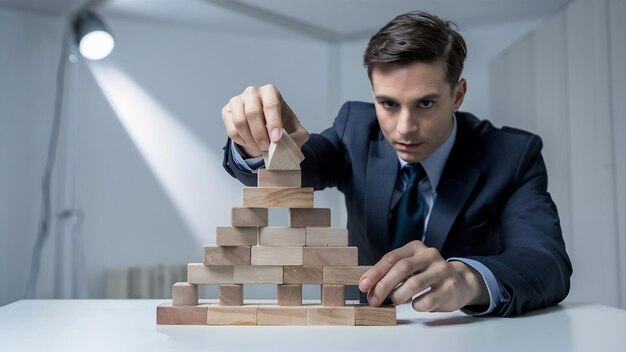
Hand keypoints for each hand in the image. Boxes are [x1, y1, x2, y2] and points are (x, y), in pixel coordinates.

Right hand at [221, 84, 308, 156]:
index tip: (277, 140)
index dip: (274, 123)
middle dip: (260, 134)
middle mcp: (252, 92)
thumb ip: (299, 135)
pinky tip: (251, 143)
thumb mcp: (294, 130)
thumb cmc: (280, 123)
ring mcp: (237, 100)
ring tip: (260, 148)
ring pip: (240, 122)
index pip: (271, 105)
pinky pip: (232, 130)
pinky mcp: (227, 111)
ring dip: (251, 140)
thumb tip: (294, 141)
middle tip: (267, 148)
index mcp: (270, 91)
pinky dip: (242, 141)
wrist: (264, 125)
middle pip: (253, 113)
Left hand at [358, 241, 488, 311]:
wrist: (460, 282)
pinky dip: (416, 305)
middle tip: (373, 300)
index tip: (363, 286)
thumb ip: (391, 273)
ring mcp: (442, 270)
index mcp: (415, 247)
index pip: (391, 257)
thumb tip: (367, 288)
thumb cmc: (427, 275)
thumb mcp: (410, 267)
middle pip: (402, 268)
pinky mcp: (450, 287)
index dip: (375, 272)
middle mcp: (429, 255)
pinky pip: (427, 300)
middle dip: (384, 285)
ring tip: (394, 302)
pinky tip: (416, 304)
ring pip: (414, 284)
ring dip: (398, 296)